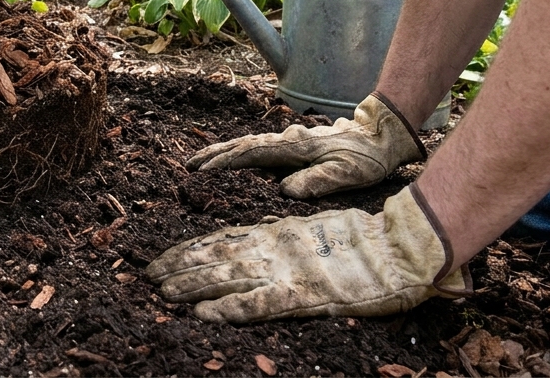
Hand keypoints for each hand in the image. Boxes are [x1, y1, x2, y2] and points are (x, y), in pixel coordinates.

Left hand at [146, 185, 468, 322]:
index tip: (159, 261)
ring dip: (192, 287)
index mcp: (275, 234)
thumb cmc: (362, 243)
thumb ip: (280, 239)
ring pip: (227, 278)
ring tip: (162, 292)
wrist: (401, 247)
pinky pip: (258, 305)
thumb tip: (249, 243)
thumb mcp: (310, 233)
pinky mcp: (304, 295)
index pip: (219, 241)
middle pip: (214, 257)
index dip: (187, 251)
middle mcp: (273, 250)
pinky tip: (203, 316)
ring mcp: (286, 272)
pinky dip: (228, 310)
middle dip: (179, 268)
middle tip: (147, 276)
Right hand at [187, 93, 425, 198]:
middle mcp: (286, 140)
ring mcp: (289, 139)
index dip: (224, 163)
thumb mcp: (347, 173)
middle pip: (242, 144)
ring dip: (223, 151)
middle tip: (188, 164)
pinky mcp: (294, 143)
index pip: (251, 154)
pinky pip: (258, 147)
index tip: (201, 171)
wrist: (382, 135)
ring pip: (248, 143)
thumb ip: (317, 181)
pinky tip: (233, 157)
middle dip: (214, 154)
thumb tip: (284, 191)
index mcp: (294, 147)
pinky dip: (239, 151)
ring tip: (201, 160)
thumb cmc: (366, 157)